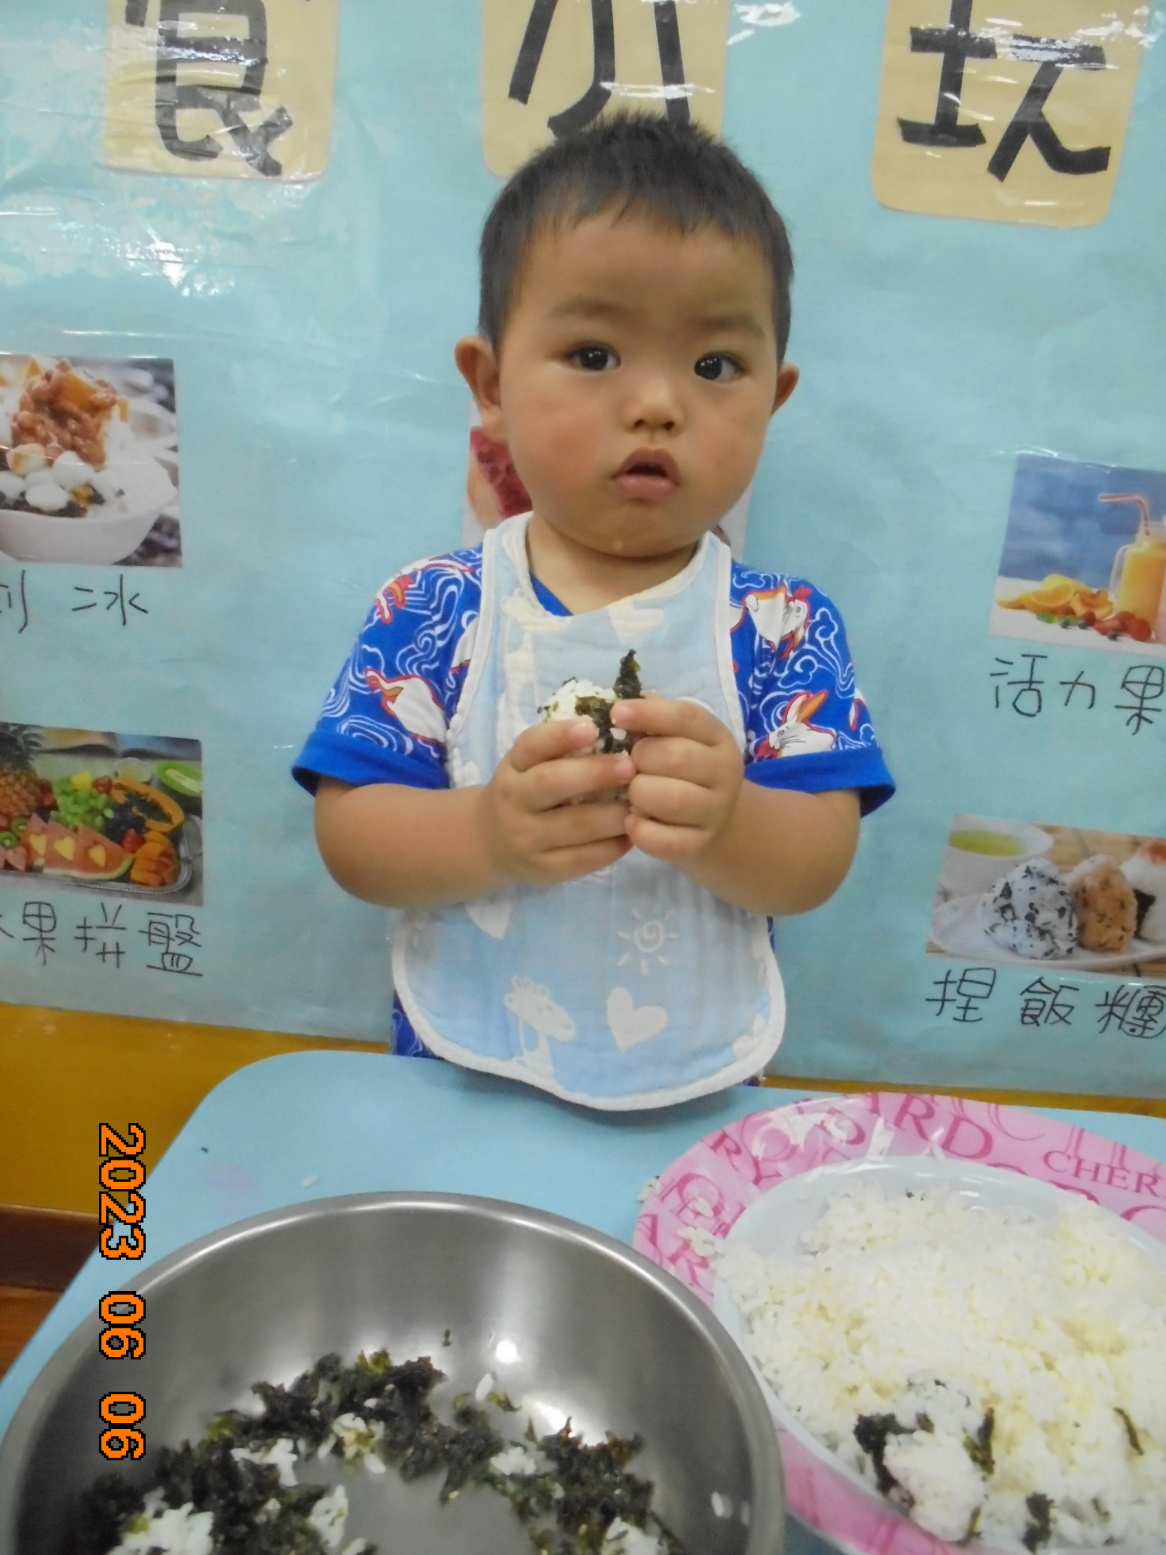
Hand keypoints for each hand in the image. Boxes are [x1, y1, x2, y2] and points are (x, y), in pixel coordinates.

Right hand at [481, 717, 633, 884]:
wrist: (491, 842)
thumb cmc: (527, 790)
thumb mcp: (530, 765)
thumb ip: (563, 748)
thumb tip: (622, 726)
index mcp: (513, 766)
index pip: (531, 745)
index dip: (560, 735)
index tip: (592, 726)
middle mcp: (514, 800)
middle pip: (552, 783)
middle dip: (594, 774)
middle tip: (630, 766)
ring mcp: (527, 838)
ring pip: (574, 826)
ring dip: (612, 813)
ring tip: (642, 802)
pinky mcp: (544, 870)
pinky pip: (583, 859)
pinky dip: (613, 845)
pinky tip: (633, 832)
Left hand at [612, 697, 742, 862]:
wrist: (712, 818)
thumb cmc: (680, 767)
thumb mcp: (674, 736)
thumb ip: (650, 718)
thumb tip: (613, 705)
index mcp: (715, 736)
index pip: (686, 717)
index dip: (649, 714)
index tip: (616, 714)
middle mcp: (723, 771)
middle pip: (677, 757)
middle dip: (641, 759)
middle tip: (628, 765)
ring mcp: (715, 810)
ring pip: (672, 799)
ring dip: (640, 794)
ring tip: (631, 794)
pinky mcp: (699, 843)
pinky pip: (666, 840)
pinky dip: (641, 831)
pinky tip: (631, 821)